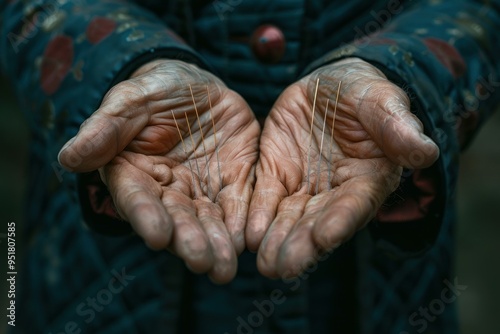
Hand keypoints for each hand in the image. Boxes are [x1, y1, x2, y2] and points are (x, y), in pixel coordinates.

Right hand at [58, 60, 259, 282]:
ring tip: (226, 267)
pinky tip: (249, 239)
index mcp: (135, 173)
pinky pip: (240, 202)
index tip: (157, 236)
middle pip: (177, 219)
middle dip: (188, 241)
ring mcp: (203, 188)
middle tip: (202, 262)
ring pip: (209, 220)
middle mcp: (168, 189)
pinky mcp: (234, 180)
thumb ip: (104, 129)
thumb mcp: (130, 101)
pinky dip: (244, 221)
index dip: (146, 216)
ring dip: (218, 243)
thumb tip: (68, 158)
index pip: (137, 198)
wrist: (195, 84)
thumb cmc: (154, 91)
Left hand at [246, 58, 438, 277]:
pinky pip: (265, 198)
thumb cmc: (364, 94)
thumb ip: (397, 127)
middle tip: (284, 267)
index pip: (355, 204)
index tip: (325, 237)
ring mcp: (304, 186)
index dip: (341, 221)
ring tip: (265, 264)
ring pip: (290, 218)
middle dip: (302, 245)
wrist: (329, 86)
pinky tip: (247, 235)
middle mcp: (335, 191)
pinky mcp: (276, 174)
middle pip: (318, 222)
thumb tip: (426, 151)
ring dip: (277, 241)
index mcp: (368, 177)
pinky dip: (257, 216)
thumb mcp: (382, 101)